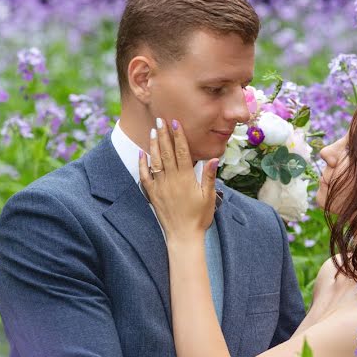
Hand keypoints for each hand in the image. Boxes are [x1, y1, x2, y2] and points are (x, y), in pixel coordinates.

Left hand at [138, 118, 216, 241]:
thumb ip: (209, 176)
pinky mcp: (153, 194)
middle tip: (160, 120)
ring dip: (153, 145)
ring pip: (155, 161)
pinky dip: (142, 164)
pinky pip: (145, 176)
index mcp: (186, 178)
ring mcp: (160, 186)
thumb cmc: (199, 217)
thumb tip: (214, 158)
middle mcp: (171, 180)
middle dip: (163, 135)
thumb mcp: (209, 196)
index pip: (182, 152)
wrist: (183, 236)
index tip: (176, 123)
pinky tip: (142, 153)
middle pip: (166, 152)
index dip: (179, 136)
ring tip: (152, 131)